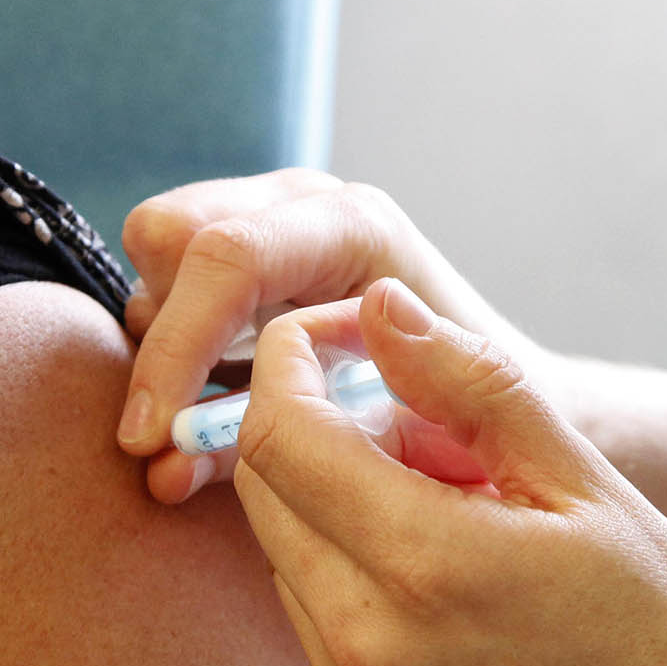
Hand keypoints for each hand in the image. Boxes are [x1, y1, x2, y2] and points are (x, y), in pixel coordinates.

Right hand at [117, 170, 529, 502]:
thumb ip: (303, 431)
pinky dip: (170, 374)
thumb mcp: (414, 424)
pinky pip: (167, 298)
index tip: (151, 436)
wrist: (515, 402)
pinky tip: (197, 444)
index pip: (229, 255)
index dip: (177, 347)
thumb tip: (182, 455)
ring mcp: (270, 230)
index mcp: (354, 227)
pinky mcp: (248, 272)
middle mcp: (302, 210)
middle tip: (169, 438)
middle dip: (160, 343)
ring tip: (191, 446)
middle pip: (167, 235)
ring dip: (163, 361)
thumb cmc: (485, 416)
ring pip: (155, 266)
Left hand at [232, 279, 666, 665]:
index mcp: (427, 566)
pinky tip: (441, 554)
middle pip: (261, 488)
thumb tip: (378, 303)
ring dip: (329, 492)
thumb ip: (470, 383)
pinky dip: (345, 559)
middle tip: (416, 406)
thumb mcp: (582, 477)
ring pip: (278, 549)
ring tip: (450, 489)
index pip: (279, 433)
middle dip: (311, 418)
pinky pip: (309, 613)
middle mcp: (367, 644)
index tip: (347, 332)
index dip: (293, 361)